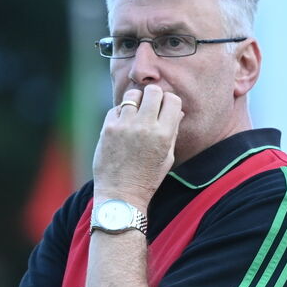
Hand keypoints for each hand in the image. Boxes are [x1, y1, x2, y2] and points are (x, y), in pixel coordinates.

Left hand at [92, 85, 182, 207]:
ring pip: (133, 94)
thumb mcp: (167, 157)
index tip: (165, 108)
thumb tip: (177, 110)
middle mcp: (145, 126)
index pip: (173, 99)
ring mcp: (125, 126)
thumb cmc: (147, 178)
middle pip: (154, 91)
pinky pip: (116, 108)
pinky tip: (123, 126)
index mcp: (164, 134)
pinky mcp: (108, 128)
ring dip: (136, 101)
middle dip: (154, 96)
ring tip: (135, 114)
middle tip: (150, 106)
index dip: (170, 102)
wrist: (121, 194)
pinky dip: (121, 113)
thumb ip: (173, 131)